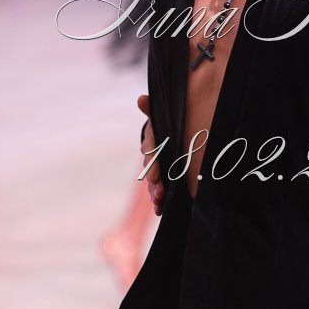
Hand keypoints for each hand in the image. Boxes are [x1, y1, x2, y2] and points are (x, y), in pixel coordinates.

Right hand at [138, 93, 164, 215]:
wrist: (167, 135)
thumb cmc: (164, 125)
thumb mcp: (160, 117)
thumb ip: (151, 109)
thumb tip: (142, 98)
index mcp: (152, 142)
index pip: (150, 152)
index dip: (152, 164)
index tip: (155, 175)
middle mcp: (151, 158)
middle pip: (151, 171)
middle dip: (154, 182)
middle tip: (159, 191)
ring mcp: (155, 170)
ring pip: (153, 183)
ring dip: (155, 194)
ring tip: (159, 203)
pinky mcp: (161, 179)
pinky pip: (158, 190)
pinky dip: (159, 201)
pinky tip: (160, 210)